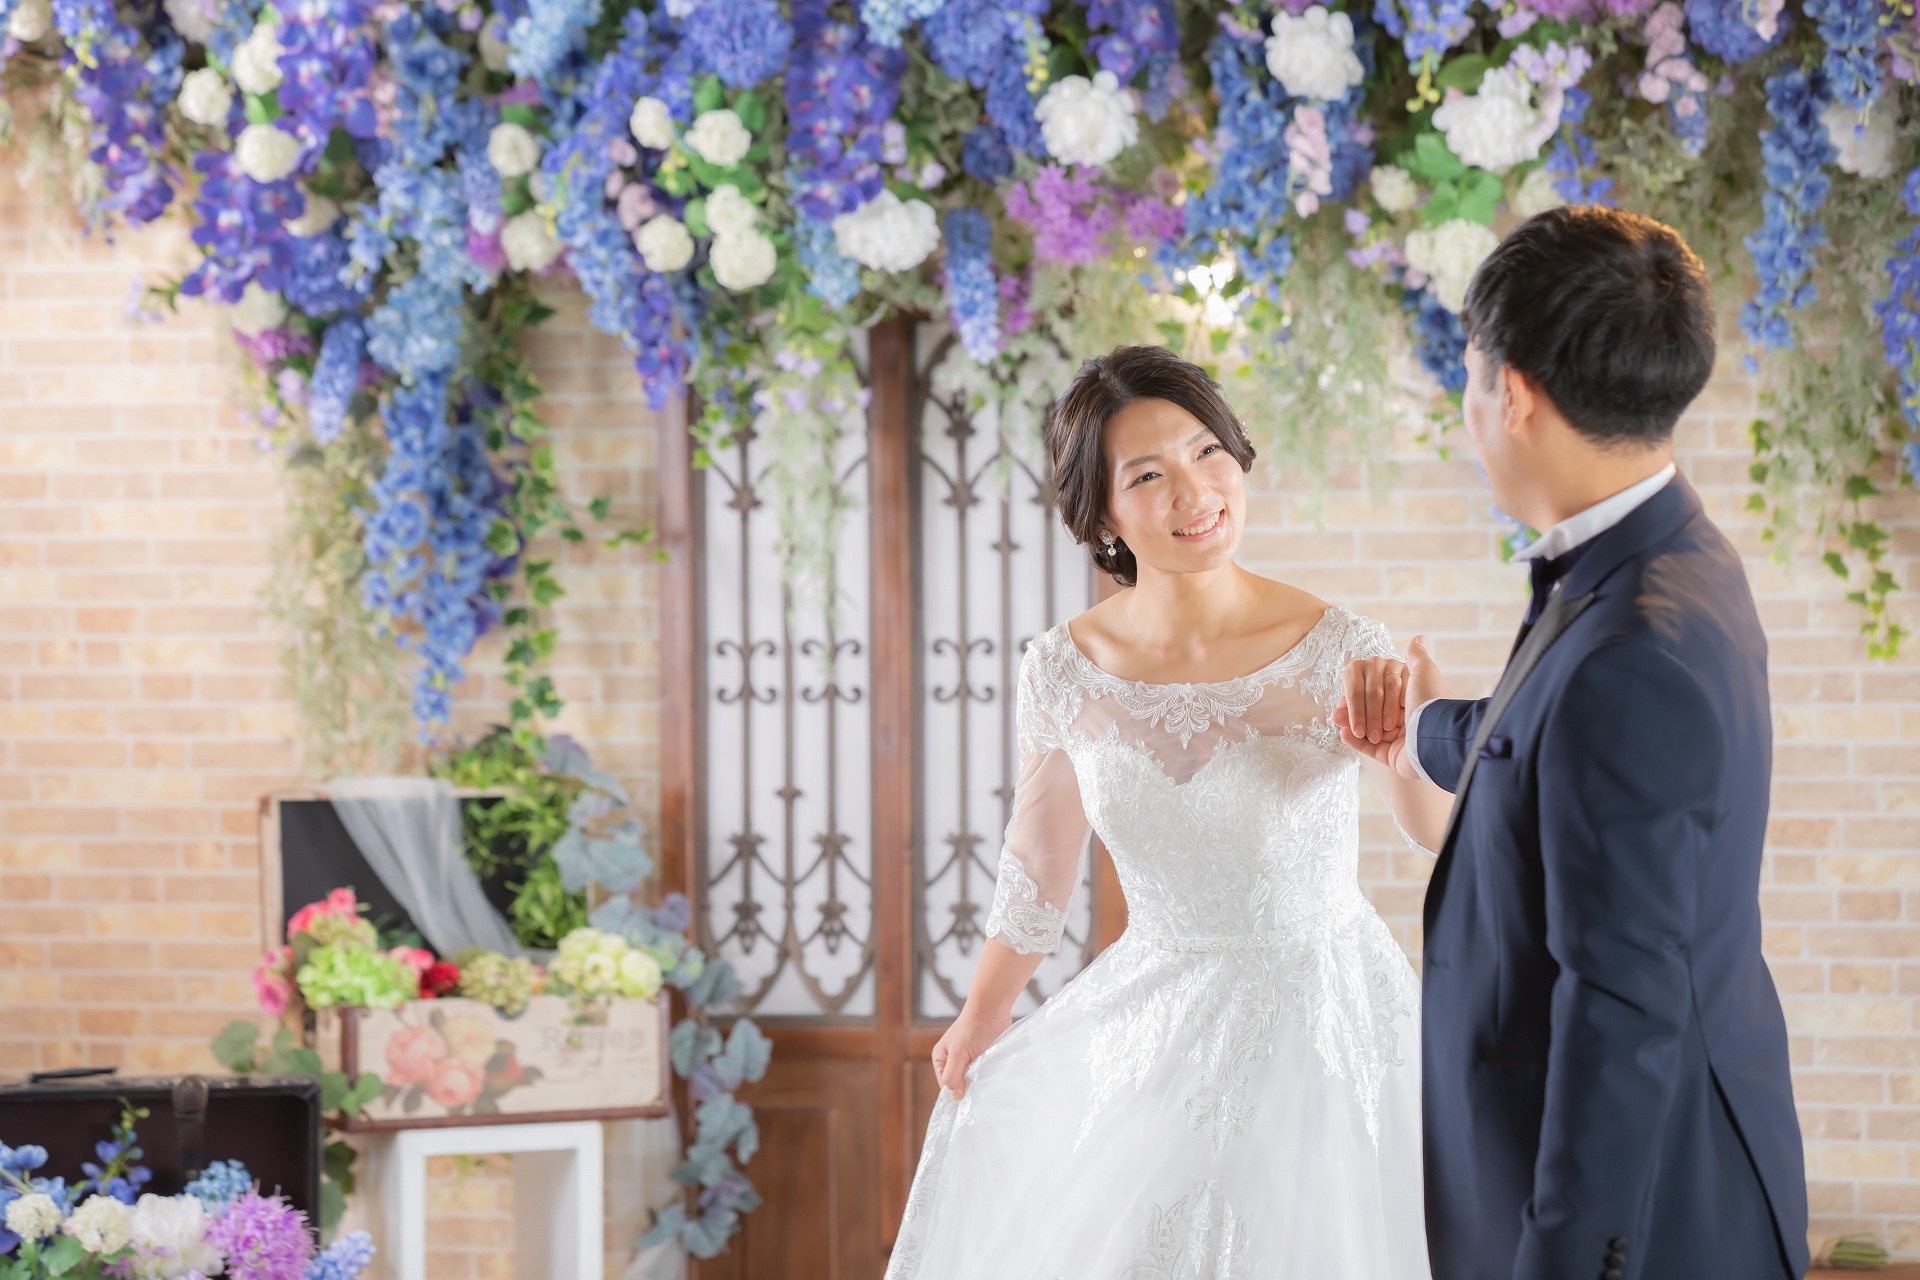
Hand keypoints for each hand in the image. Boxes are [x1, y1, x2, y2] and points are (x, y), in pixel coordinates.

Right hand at [931, 1006, 1012, 1099]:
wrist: (992, 1010)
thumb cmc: (971, 1027)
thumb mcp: (958, 1052)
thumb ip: (952, 1075)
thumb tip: (955, 1097)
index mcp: (941, 1060)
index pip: (945, 1086)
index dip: (955, 1092)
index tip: (967, 1098)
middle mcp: (954, 1063)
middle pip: (959, 1085)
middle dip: (968, 1088)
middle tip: (978, 1089)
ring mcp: (969, 1062)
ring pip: (973, 1081)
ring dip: (980, 1082)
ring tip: (986, 1079)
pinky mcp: (983, 1060)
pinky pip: (985, 1075)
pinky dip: (989, 1077)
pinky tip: (993, 1076)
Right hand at [1337, 636, 1448, 779]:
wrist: (1435, 737)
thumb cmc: (1430, 702)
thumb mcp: (1424, 672)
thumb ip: (1416, 657)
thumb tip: (1419, 638)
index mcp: (1409, 697)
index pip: (1377, 690)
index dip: (1364, 692)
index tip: (1353, 691)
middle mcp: (1403, 716)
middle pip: (1369, 708)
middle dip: (1356, 709)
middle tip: (1343, 710)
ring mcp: (1395, 738)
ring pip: (1365, 727)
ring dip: (1351, 721)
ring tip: (1337, 718)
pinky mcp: (1390, 756)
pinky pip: (1368, 748)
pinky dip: (1353, 741)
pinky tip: (1343, 733)